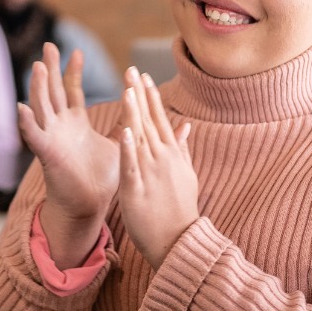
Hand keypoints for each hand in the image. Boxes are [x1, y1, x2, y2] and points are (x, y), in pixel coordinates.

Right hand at [22, 43, 117, 267]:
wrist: (91, 206)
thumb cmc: (103, 178)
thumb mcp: (119, 142)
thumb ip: (128, 122)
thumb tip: (142, 105)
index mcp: (75, 124)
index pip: (71, 91)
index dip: (72, 71)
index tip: (77, 51)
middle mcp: (60, 127)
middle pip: (53, 91)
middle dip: (51, 68)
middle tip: (49, 45)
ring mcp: (52, 139)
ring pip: (42, 107)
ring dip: (39, 88)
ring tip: (38, 67)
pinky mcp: (48, 155)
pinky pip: (34, 136)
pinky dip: (27, 123)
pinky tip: (22, 108)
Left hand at [116, 68, 197, 268]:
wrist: (178, 241)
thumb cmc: (180, 209)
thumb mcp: (186, 174)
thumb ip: (182, 148)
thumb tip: (185, 126)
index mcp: (171, 154)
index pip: (160, 118)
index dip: (151, 96)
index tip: (144, 75)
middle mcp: (162, 158)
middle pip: (149, 120)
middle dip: (140, 94)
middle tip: (132, 69)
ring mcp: (150, 172)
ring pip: (140, 136)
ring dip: (134, 113)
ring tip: (127, 89)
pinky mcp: (137, 189)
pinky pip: (132, 165)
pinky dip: (129, 148)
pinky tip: (125, 131)